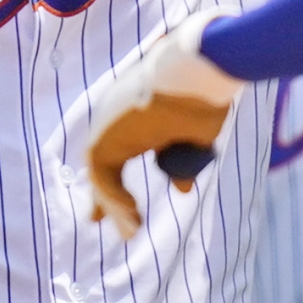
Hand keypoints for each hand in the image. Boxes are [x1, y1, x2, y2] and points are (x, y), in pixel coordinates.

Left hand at [69, 9, 240, 239]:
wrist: (198, 70)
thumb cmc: (204, 95)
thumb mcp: (195, 138)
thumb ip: (182, 163)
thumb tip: (181, 189)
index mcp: (133, 112)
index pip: (118, 150)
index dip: (119, 175)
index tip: (128, 206)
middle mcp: (113, 116)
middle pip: (101, 162)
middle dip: (103, 195)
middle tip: (97, 221)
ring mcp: (105, 125)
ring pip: (101, 175)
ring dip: (115, 205)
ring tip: (131, 231)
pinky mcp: (103, 139)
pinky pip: (103, 179)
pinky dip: (116, 201)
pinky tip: (133, 218)